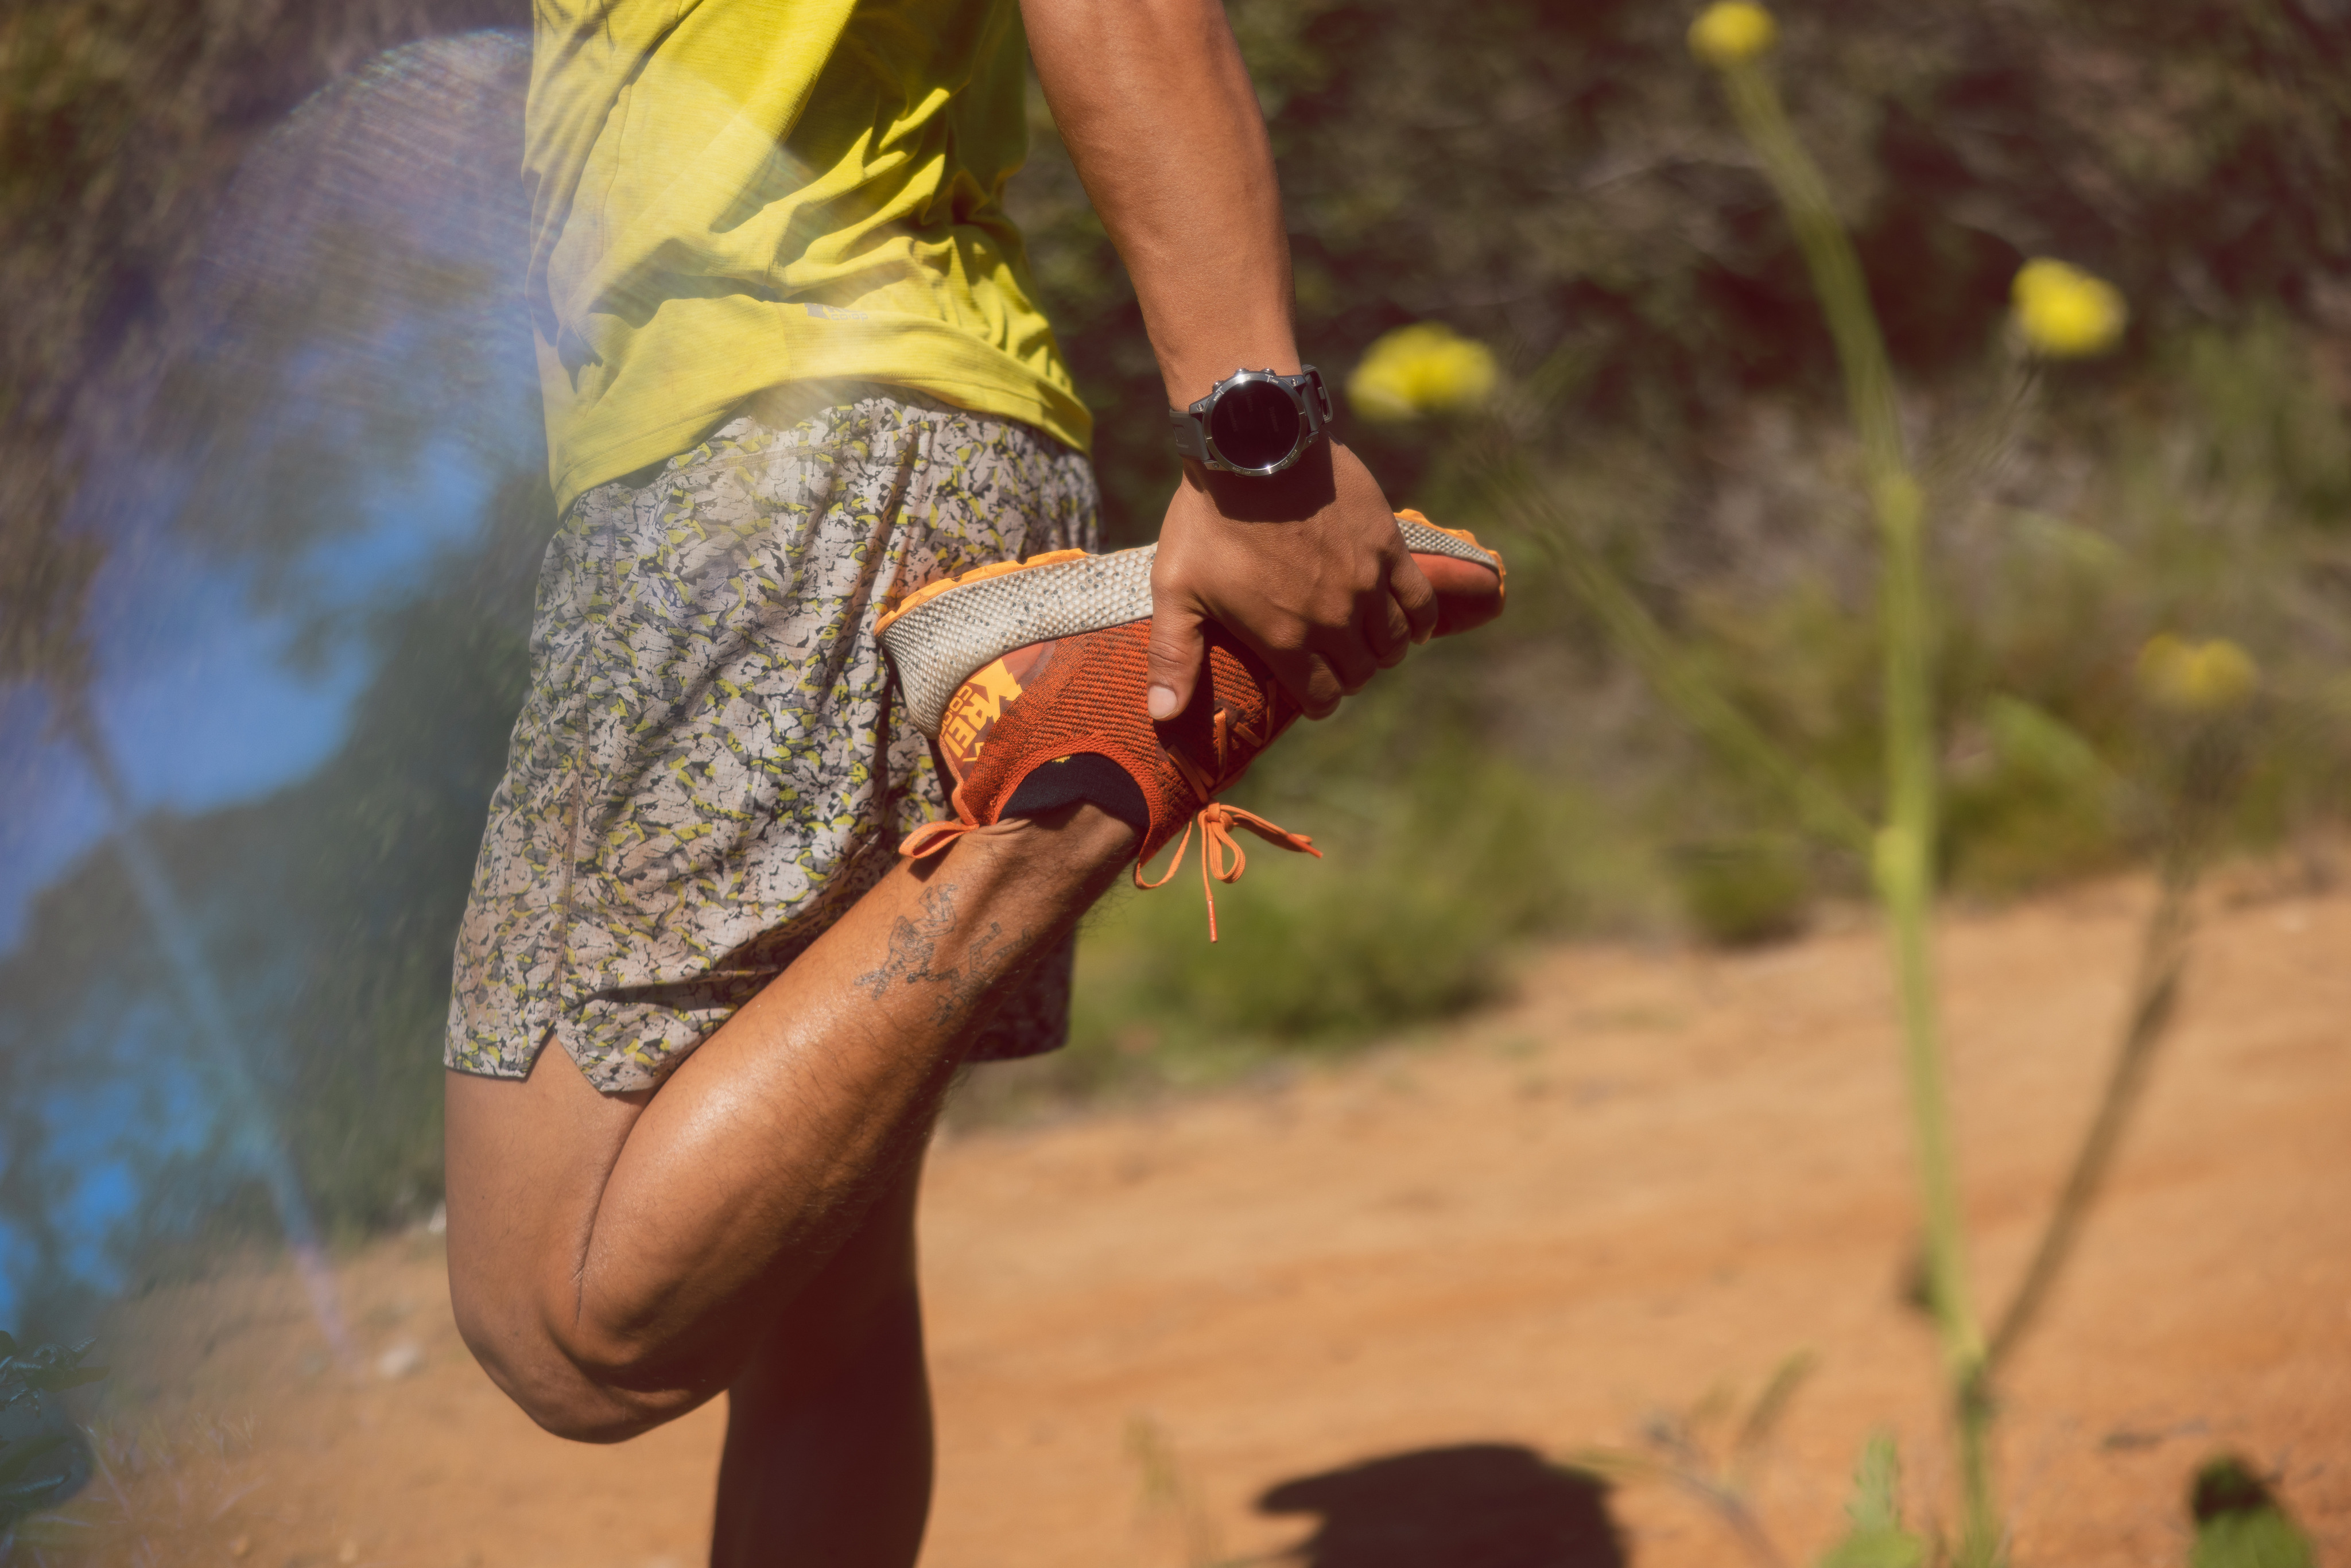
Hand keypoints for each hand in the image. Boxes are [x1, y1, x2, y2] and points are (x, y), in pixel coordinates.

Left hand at [1147, 438, 1438, 720]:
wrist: (1252, 447)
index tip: (1314, 690)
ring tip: (1368, 639)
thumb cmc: (1208, 519)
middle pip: (1361, 673)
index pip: (1324, 697)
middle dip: (1350, 675)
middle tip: (1336, 660)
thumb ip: (1174, 656)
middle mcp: (1332, 621)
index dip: (1321, 701)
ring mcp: (1365, 585)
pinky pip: (1422, 601)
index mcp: (1284, 639)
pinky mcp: (1388, 548)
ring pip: (1395, 642)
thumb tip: (1162, 715)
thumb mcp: (1176, 589)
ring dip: (1384, 650)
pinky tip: (1413, 624)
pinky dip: (1422, 621)